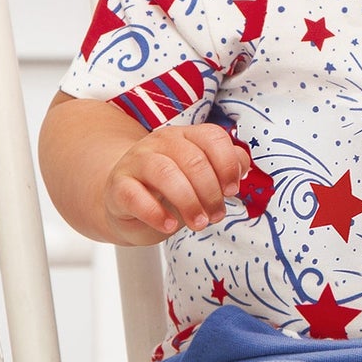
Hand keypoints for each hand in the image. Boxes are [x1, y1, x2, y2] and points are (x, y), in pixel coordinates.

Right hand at [103, 121, 250, 242]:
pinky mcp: (118, 186)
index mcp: (186, 136)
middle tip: (216, 216)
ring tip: (199, 223)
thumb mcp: (202, 177)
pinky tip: (169, 225)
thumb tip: (243, 165)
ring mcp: (137, 161)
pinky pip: (135, 196)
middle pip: (193, 159)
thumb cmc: (170, 189)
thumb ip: (225, 166)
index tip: (232, 190)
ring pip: (166, 173)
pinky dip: (155, 213)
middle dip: (211, 192)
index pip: (213, 137)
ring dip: (188, 202)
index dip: (228, 164)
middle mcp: (161, 142)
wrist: (126, 201)